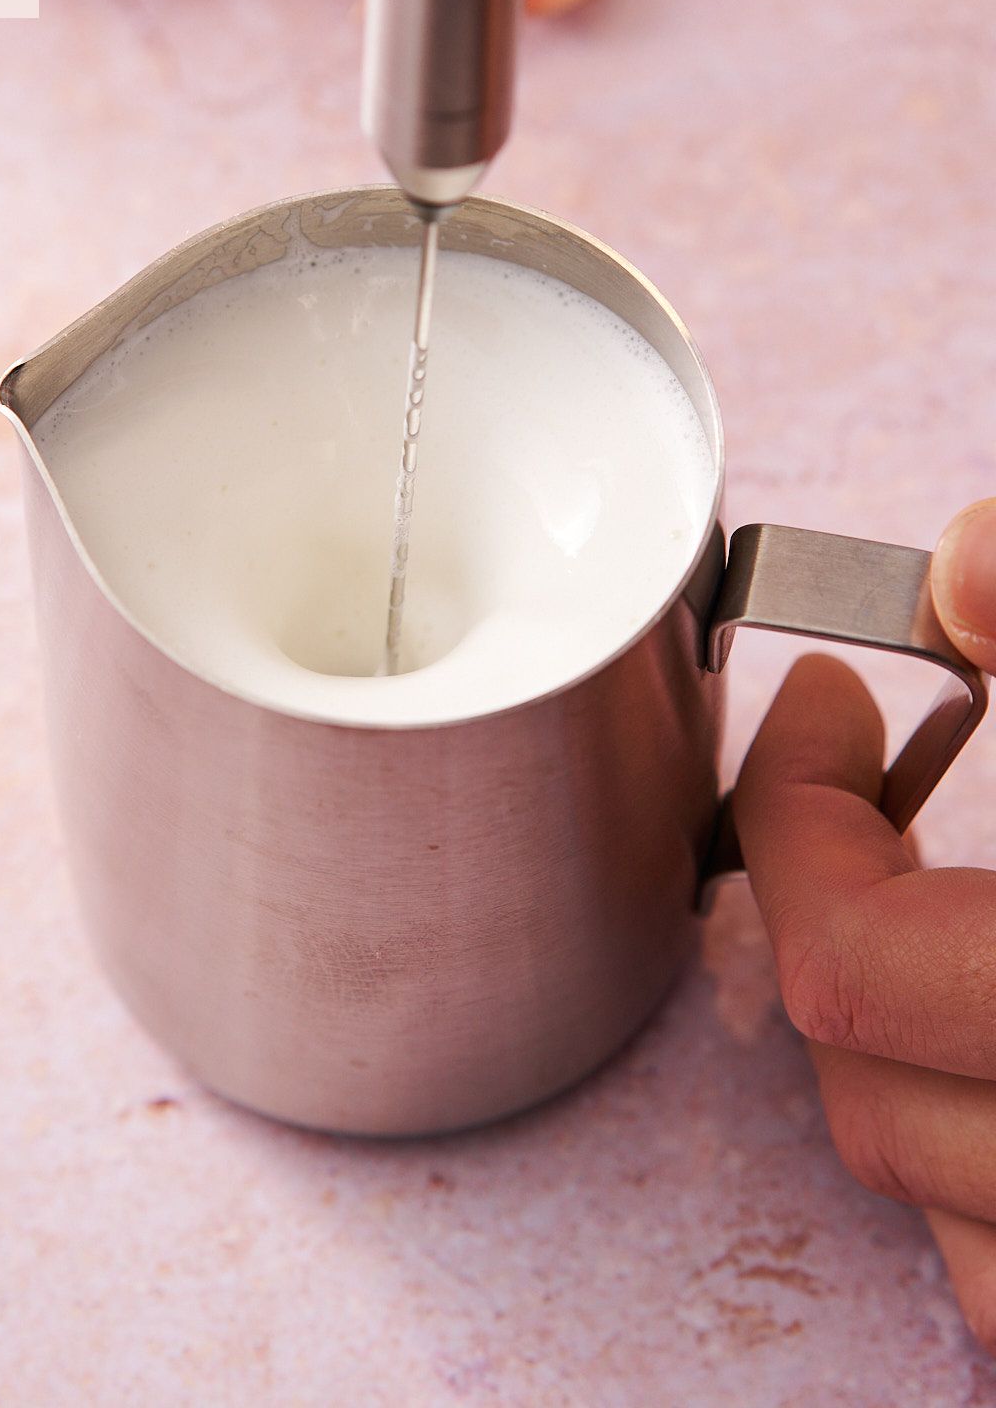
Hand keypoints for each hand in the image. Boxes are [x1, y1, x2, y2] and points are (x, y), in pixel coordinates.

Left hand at [732, 499, 995, 1353]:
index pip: (851, 958)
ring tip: (934, 914)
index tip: (816, 710)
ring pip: (934, 1207)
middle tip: (851, 797)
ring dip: (894, 1058)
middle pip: (858, 1082)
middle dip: (832, 913)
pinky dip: (974, 1174)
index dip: (793, 816)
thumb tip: (959, 560)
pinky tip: (993, 1062)